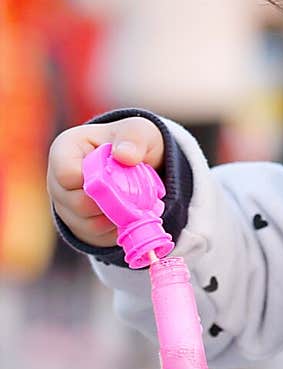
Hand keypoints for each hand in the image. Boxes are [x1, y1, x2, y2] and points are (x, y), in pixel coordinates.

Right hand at [47, 117, 164, 247]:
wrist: (136, 164)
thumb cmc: (131, 143)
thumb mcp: (138, 131)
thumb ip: (134, 138)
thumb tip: (125, 155)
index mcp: (65, 150)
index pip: (68, 175)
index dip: (96, 180)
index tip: (118, 175)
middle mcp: (57, 180)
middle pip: (77, 204)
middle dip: (111, 201)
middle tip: (133, 193)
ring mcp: (65, 205)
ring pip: (88, 224)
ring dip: (116, 217)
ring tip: (133, 201)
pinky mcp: (79, 225)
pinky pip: (98, 236)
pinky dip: (118, 229)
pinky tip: (128, 213)